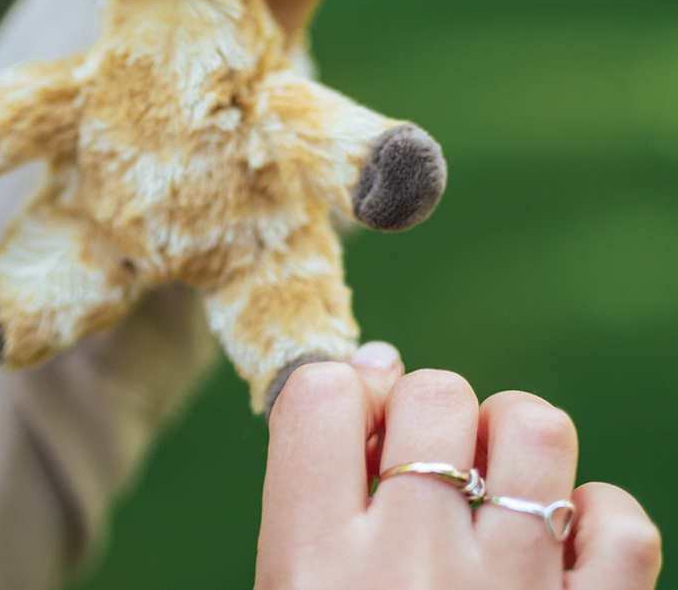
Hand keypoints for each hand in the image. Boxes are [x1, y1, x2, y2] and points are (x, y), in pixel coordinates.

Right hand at [259, 361, 661, 589]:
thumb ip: (314, 495)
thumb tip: (379, 365)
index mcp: (313, 568)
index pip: (320, 392)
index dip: (344, 389)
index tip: (360, 425)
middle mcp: (411, 572)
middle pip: (433, 393)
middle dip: (431, 414)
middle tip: (429, 473)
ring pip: (532, 428)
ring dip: (514, 441)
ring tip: (496, 486)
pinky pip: (621, 522)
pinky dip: (597, 520)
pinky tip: (560, 548)